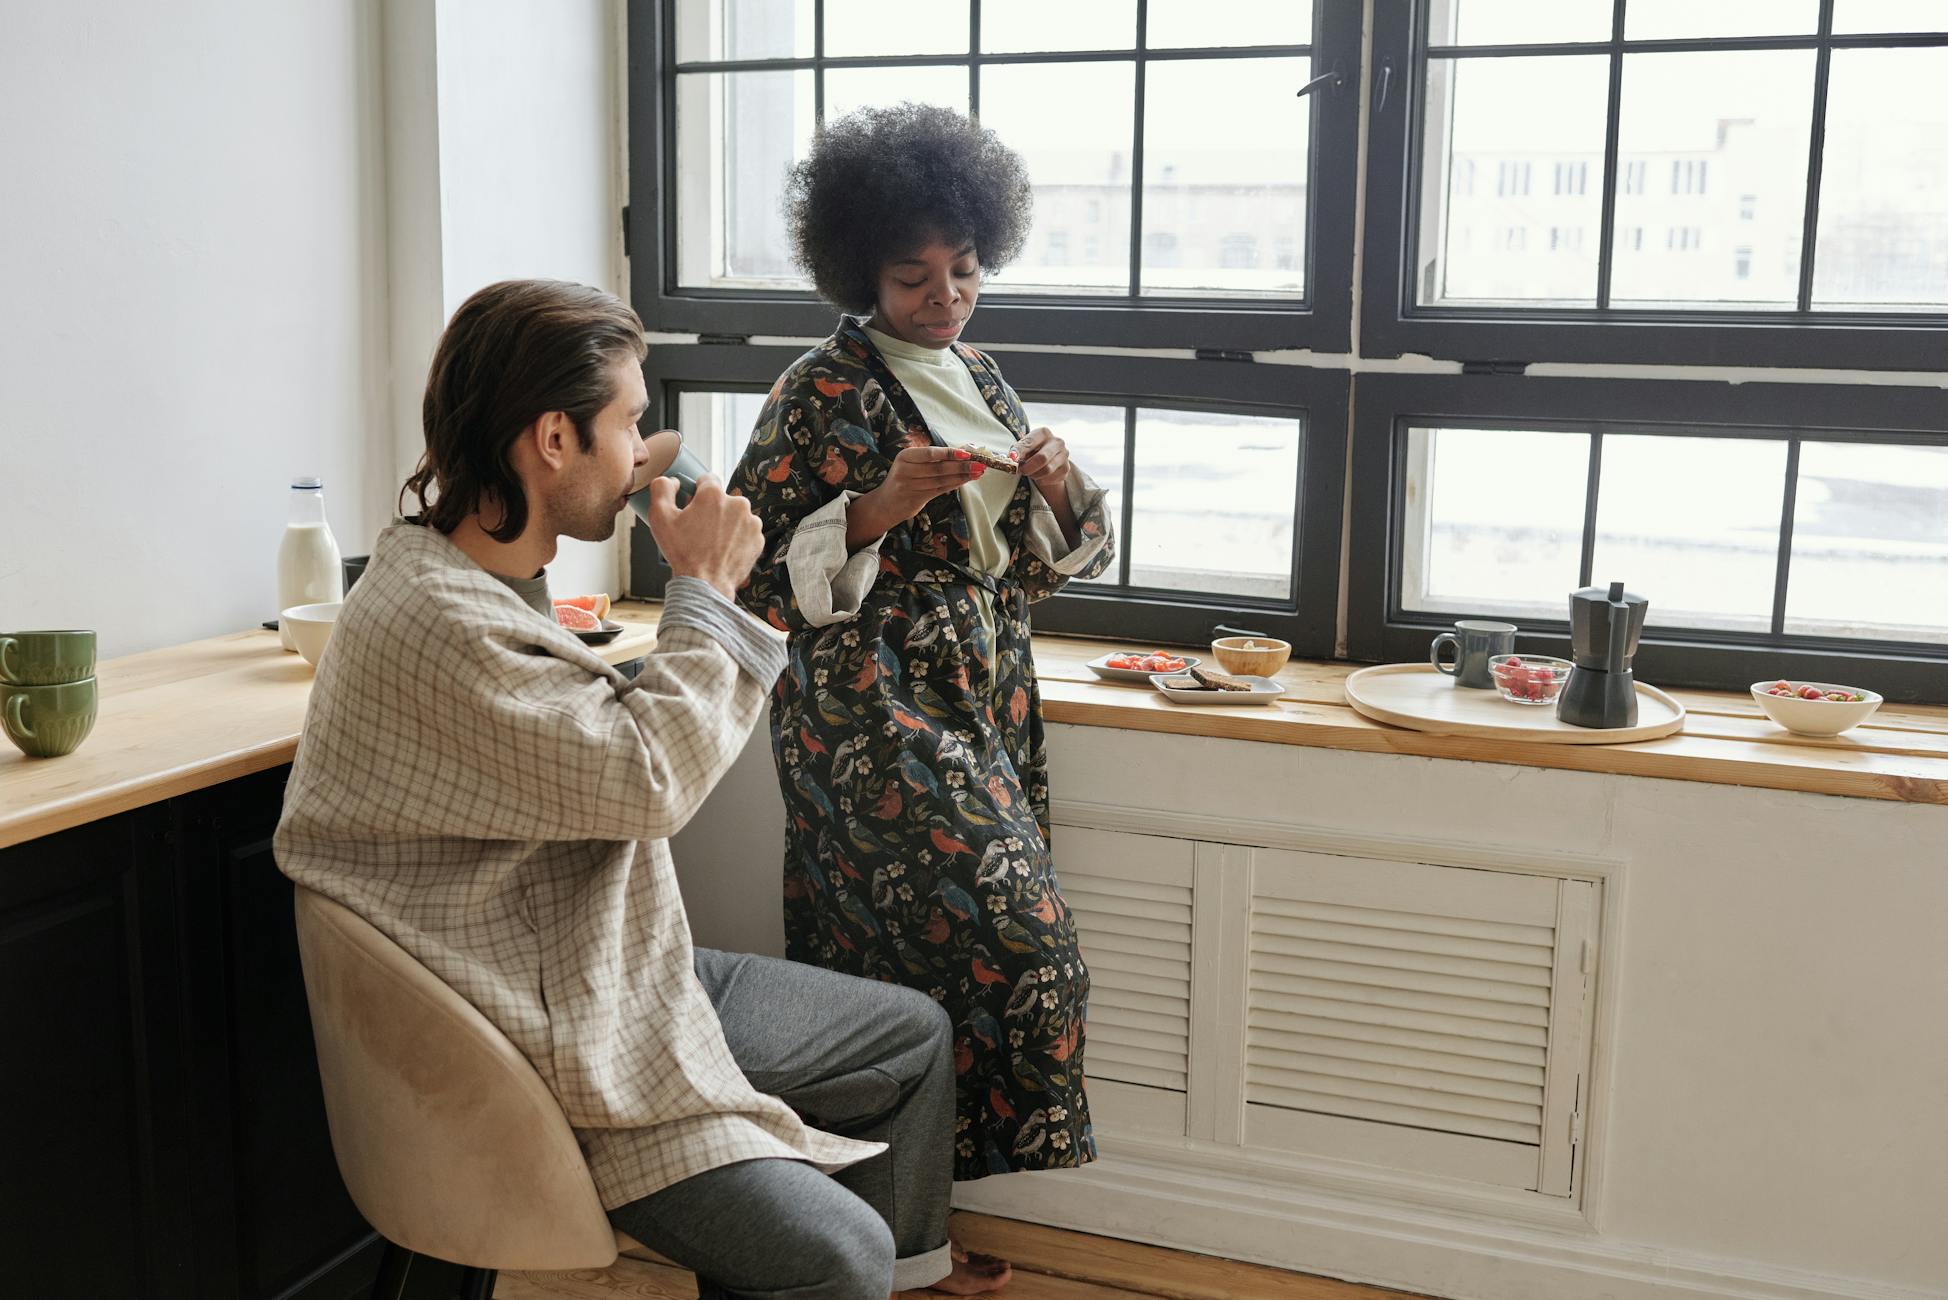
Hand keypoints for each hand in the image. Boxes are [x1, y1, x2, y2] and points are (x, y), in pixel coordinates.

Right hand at [644, 474, 762, 600]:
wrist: (706, 584)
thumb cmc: (683, 553)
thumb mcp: (660, 517)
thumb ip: (662, 489)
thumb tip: (672, 480)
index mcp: (714, 495)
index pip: (707, 479)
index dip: (697, 491)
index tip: (692, 505)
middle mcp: (737, 504)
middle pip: (722, 498)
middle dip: (712, 509)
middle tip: (699, 529)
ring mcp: (751, 522)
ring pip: (735, 515)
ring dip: (726, 523)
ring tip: (712, 543)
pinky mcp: (758, 539)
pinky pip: (746, 531)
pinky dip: (736, 538)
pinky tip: (723, 550)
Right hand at [847, 446, 986, 550]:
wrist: (885, 502)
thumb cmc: (904, 477)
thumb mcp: (912, 463)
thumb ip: (934, 457)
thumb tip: (964, 449)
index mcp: (904, 456)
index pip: (930, 454)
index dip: (950, 453)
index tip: (968, 453)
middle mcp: (905, 471)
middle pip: (938, 468)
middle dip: (962, 466)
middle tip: (980, 464)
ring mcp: (909, 486)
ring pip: (941, 480)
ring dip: (962, 476)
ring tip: (978, 472)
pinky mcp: (915, 499)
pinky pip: (939, 490)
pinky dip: (954, 485)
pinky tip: (966, 480)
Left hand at [1012, 427, 1070, 492]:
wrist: (1048, 459)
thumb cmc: (1033, 451)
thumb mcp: (1024, 447)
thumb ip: (1018, 451)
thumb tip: (1012, 458)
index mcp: (1044, 433)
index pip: (1030, 442)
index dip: (1019, 451)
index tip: (1011, 458)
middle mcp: (1057, 442)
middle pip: (1042, 458)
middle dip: (1028, 467)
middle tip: (1021, 471)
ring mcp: (1064, 455)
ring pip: (1047, 470)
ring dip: (1034, 475)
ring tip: (1030, 472)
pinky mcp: (1066, 468)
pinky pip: (1051, 478)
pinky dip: (1042, 480)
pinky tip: (1040, 475)